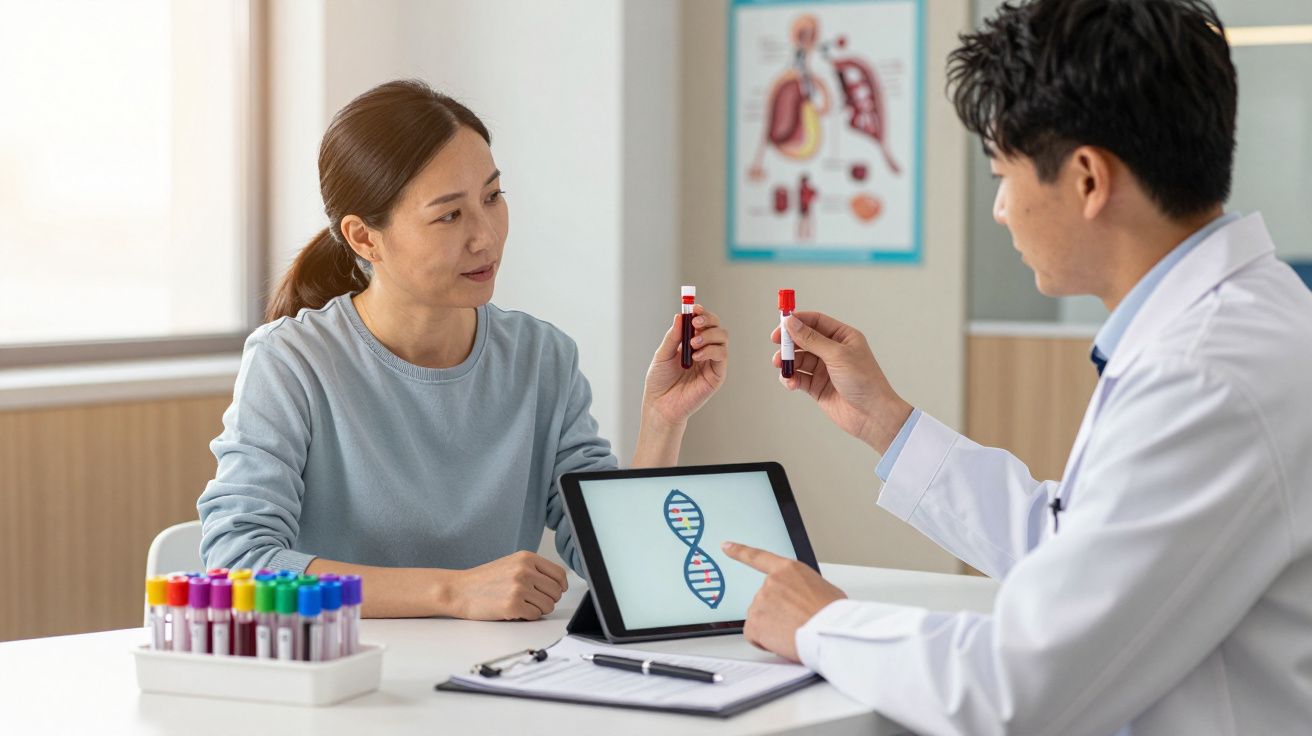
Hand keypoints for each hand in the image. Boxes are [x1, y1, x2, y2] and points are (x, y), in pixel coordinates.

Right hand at [447, 551, 567, 620]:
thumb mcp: (511, 564)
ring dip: (538, 609)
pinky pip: (535, 616)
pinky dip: (527, 617)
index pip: (559, 574)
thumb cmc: (484, 580)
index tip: (557, 591)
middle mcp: (525, 571)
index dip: (560, 586)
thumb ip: (534, 569)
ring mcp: (519, 588)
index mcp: (526, 558)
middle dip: (548, 600)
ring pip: (548, 606)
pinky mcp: (513, 605)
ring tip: (522, 605)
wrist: (459, 590)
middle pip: (556, 592)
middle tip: (533, 601)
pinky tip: (515, 611)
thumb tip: (559, 584)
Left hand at [643, 304, 728, 426]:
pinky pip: (722, 355)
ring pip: (722, 338)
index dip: (701, 313)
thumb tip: (680, 316)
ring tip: (692, 343)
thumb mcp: (663, 354)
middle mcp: (705, 350)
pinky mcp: (717, 375)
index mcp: (692, 343)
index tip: (694, 307)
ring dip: (708, 335)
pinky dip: (711, 350)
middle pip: (716, 326)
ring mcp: (712, 362)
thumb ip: (673, 337)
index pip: (703, 323)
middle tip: (695, 322)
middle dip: (708, 320)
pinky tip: (697, 355)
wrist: (660, 405)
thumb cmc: (660, 382)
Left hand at [721, 542, 845, 661]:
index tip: (726, 546)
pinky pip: (753, 635)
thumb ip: (804, 588)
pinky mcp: (755, 622)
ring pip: (759, 619)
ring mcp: (761, 601)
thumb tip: (804, 599)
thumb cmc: (833, 615)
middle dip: (775, 614)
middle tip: (796, 623)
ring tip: (794, 632)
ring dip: (772, 628)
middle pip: (763, 600)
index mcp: (789, 570)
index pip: (758, 557)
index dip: (740, 551)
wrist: (830, 632)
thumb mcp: (825, 589)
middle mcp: (771, 582)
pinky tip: (781, 641)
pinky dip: (764, 641)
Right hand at [771, 311, 911, 452]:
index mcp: (843, 337)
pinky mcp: (817, 386)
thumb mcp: (837, 355)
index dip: (797, 321)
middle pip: (803, 340)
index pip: (816, 322)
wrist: (872, 415)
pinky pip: (798, 378)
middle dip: (789, 343)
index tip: (781, 324)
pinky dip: (791, 379)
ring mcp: (824, 369)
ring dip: (788, 363)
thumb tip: (792, 323)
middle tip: (777, 345)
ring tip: (782, 368)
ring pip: (798, 360)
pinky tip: (791, 383)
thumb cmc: (864, 381)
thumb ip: (812, 339)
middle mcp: (832, 351)